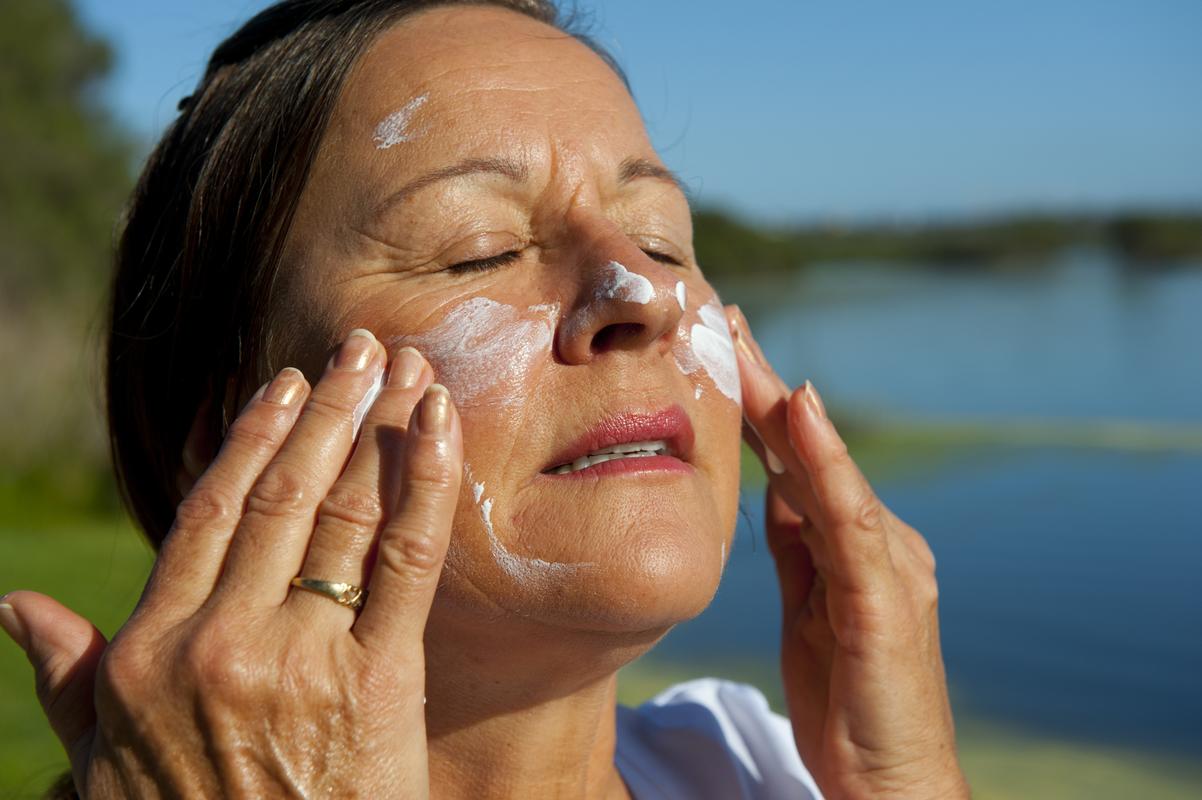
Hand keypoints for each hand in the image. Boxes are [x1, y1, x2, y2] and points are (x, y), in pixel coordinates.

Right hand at [0, 332, 460, 796]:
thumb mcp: (105, 761)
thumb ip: (68, 678)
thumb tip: (15, 606)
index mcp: (154, 649)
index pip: (209, 512)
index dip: (252, 439)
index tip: (283, 386)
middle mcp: (225, 640)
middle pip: (283, 495)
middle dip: (329, 411)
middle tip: (361, 348)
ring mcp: (304, 658)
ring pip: (344, 514)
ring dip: (380, 429)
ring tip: (407, 370)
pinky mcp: (380, 683)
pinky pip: (408, 563)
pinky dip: (427, 486)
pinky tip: (441, 427)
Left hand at [727, 307, 969, 799]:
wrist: (892, 784)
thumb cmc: (852, 703)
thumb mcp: (811, 612)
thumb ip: (800, 550)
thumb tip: (773, 492)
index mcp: (852, 545)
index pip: (797, 462)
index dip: (758, 406)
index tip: (719, 352)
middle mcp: (878, 540)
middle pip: (809, 450)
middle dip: (764, 384)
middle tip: (723, 318)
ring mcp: (887, 564)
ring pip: (826, 469)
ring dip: (784, 406)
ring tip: (745, 348)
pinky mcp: (885, 597)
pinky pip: (850, 518)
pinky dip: (828, 462)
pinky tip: (803, 414)